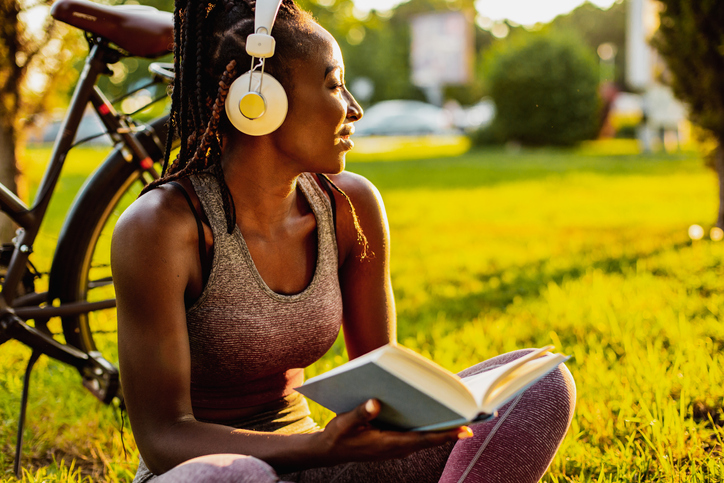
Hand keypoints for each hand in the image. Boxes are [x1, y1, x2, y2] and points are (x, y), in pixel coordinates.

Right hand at [313, 399, 472, 465]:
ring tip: (464, 416)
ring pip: (426, 438)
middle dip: (452, 429)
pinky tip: (439, 416)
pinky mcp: (394, 443)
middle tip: (476, 418)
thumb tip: (375, 402)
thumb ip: (359, 413)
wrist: (329, 451)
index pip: (423, 439)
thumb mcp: (344, 423)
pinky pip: (418, 437)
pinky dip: (431, 429)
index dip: (445, 434)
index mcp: (388, 444)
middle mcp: (397, 447)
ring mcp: (396, 447)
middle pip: (430, 439)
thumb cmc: (338, 436)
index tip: (465, 429)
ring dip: (444, 429)